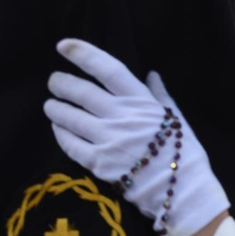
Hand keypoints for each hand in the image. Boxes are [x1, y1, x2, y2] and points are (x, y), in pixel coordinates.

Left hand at [45, 39, 228, 235]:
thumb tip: (151, 74)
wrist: (183, 189)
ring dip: (55, 109)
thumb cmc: (183, 151)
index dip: (84, 54)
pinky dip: (60, 133)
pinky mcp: (97, 162)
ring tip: (51, 106)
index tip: (64, 45)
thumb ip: (159, 95)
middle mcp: (121, 116)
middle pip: (81, 92)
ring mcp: (107, 139)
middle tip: (54, 82)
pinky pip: (69, 143)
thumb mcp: (175, 117)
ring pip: (68, 117)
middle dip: (61, 84)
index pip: (108, 69)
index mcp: (141, 101)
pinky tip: (58, 129)